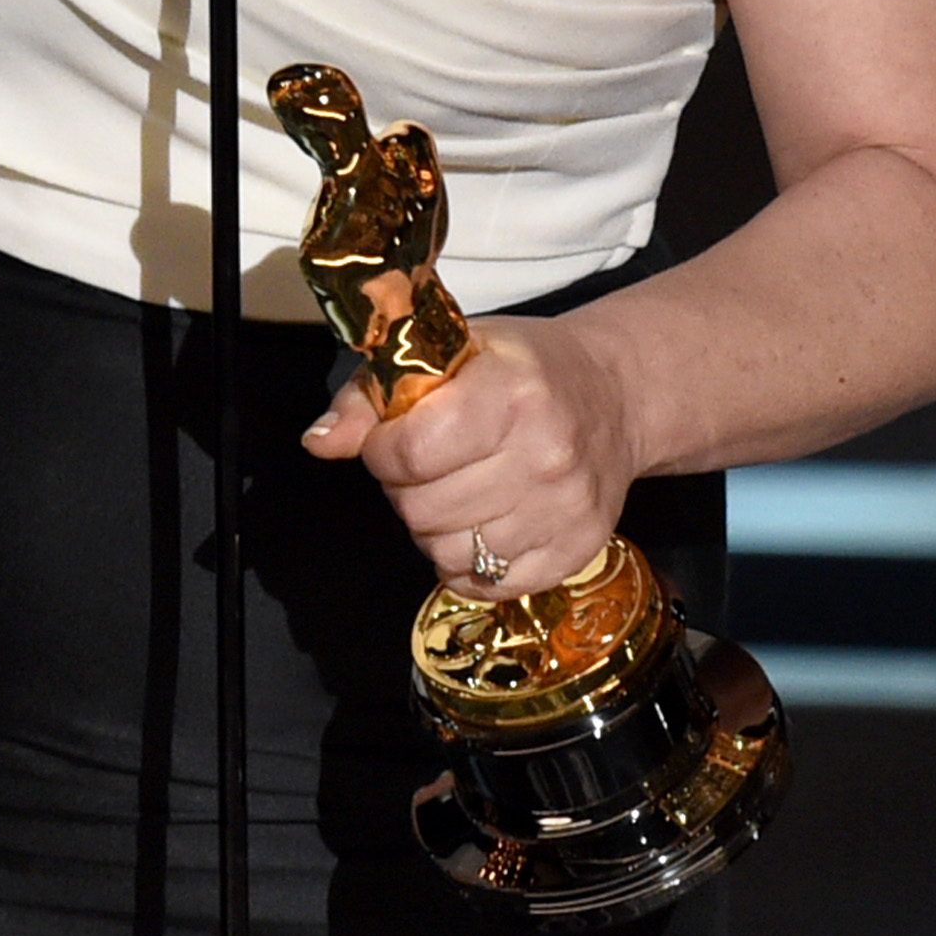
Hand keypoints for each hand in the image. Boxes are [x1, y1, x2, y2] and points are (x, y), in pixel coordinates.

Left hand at [300, 314, 638, 593]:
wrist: (615, 396)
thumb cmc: (523, 369)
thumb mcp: (448, 351)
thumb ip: (371, 395)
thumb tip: (320, 443)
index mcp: (511, 394)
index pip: (410, 452)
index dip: (381, 450)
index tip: (391, 438)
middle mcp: (546, 455)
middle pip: (423, 509)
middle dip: (404, 489)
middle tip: (427, 464)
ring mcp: (565, 510)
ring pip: (448, 553)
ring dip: (433, 528)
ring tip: (455, 490)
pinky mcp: (576, 552)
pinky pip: (485, 584)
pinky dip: (466, 562)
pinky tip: (479, 522)